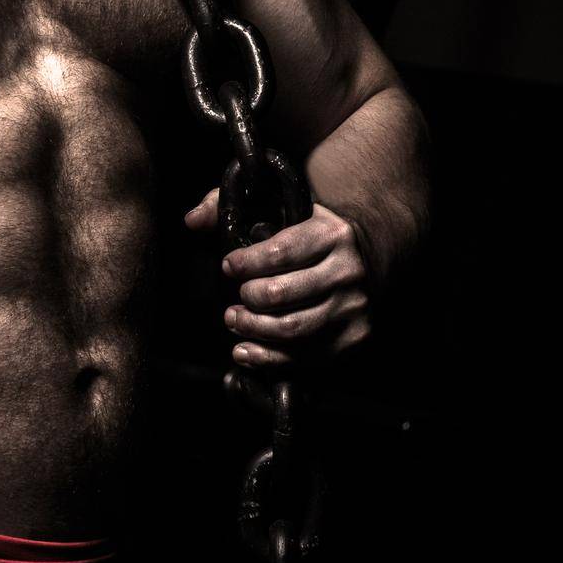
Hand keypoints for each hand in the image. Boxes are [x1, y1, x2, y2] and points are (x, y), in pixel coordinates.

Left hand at [184, 189, 370, 369]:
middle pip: (283, 294)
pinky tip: (245, 352)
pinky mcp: (355, 335)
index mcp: (332, 234)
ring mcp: (355, 306)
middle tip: (232, 300)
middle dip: (247, 299)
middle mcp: (348, 271)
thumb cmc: (311, 228)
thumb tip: (192, 221)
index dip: (246, 263)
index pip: (281, 252)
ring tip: (234, 321)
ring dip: (253, 330)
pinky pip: (307, 356)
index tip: (228, 266)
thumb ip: (232, 204)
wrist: (370, 252)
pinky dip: (269, 359)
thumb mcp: (280, 204)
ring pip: (293, 329)